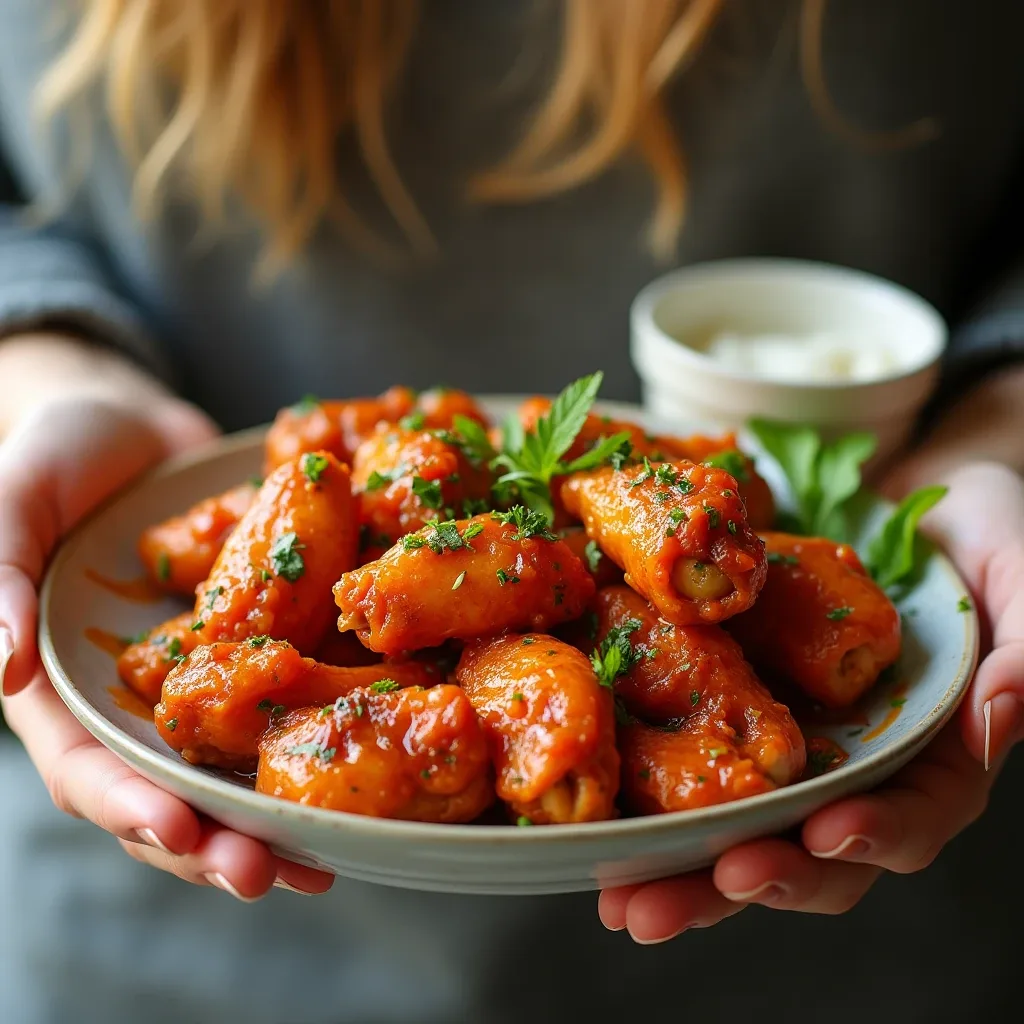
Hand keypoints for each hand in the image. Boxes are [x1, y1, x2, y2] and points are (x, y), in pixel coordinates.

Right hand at [0, 395, 333, 899]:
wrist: (132, 425)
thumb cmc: (55, 455)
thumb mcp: (11, 499)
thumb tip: (4, 667)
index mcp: (63, 688)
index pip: (85, 768)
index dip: (128, 806)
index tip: (182, 830)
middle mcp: (132, 704)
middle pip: (165, 793)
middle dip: (212, 841)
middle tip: (266, 874)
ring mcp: (195, 685)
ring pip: (229, 771)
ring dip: (268, 823)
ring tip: (320, 861)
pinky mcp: (252, 651)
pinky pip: (282, 706)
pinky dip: (312, 745)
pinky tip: (360, 785)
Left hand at [598, 461, 1023, 941]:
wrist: (909, 487)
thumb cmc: (987, 533)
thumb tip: (995, 718)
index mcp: (934, 756)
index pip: (912, 819)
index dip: (872, 837)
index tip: (824, 836)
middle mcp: (857, 765)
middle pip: (808, 850)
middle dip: (743, 880)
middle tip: (668, 907)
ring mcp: (794, 741)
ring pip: (741, 825)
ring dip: (680, 871)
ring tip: (620, 902)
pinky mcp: (738, 703)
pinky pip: (697, 758)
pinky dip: (652, 801)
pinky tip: (604, 833)